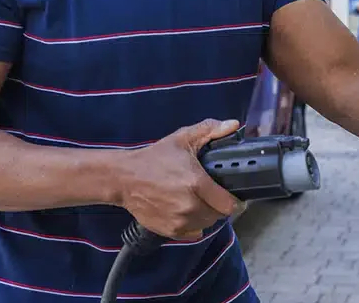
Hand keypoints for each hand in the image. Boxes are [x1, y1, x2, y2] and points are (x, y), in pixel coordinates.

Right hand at [118, 119, 243, 239]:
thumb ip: (210, 130)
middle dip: (217, 205)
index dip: (233, 199)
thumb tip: (233, 125)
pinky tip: (186, 211)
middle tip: (209, 193)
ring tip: (197, 200)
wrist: (124, 178)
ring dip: (206, 215)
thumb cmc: (154, 158)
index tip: (230, 193)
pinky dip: (193, 225)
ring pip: (206, 225)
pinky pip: (193, 233)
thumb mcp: (182, 138)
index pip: (228, 204)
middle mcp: (189, 206)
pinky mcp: (170, 231)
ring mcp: (179, 221)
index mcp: (196, 184)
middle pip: (218, 215)